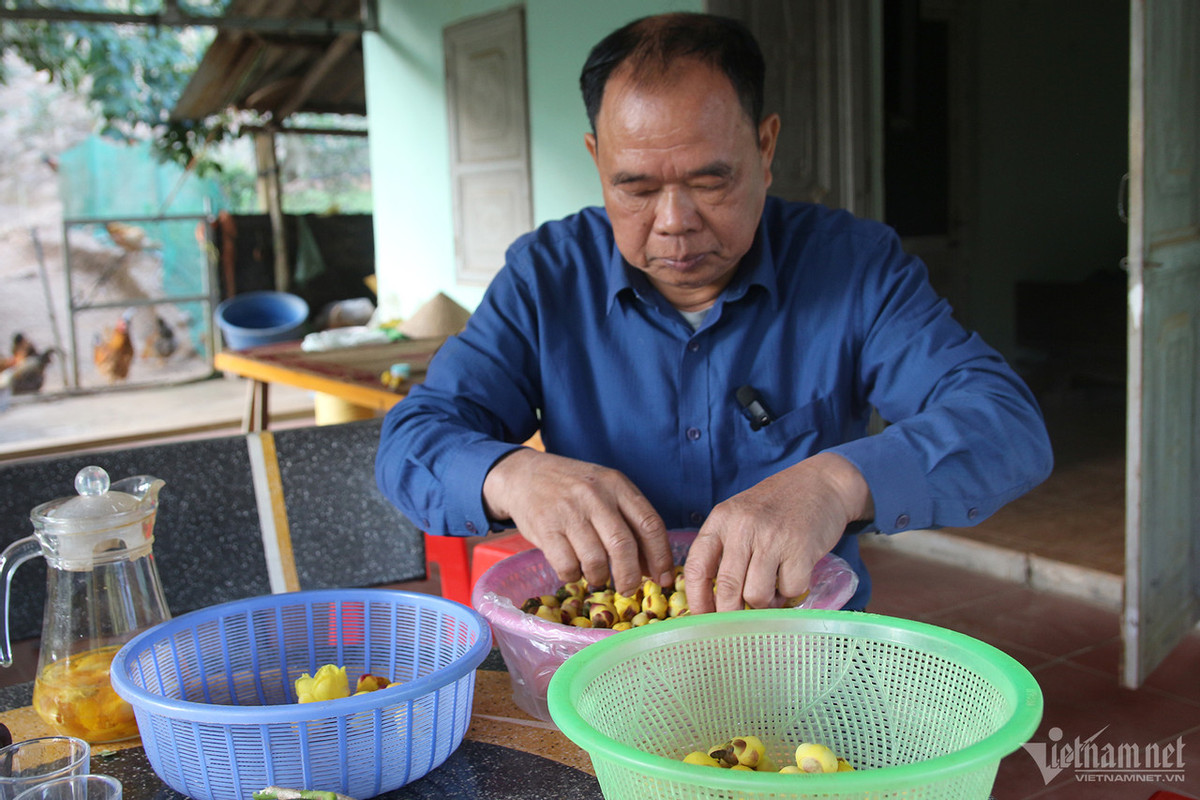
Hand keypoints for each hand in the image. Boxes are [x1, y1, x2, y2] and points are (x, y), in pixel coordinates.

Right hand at [481, 448, 672, 593]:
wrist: (523, 474)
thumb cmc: (572, 488)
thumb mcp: (604, 491)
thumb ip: (628, 521)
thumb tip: (651, 567)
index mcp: (617, 484)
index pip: (650, 524)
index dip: (661, 557)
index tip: (664, 579)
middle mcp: (595, 495)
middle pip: (623, 546)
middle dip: (630, 576)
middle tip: (629, 590)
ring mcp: (569, 511)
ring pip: (596, 560)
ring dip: (600, 578)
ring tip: (597, 576)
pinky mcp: (545, 527)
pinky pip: (567, 566)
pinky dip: (574, 576)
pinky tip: (573, 569)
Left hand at [683, 452, 872, 613]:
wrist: (821, 484)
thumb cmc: (776, 506)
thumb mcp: (739, 516)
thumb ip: (723, 549)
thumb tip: (710, 599)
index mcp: (721, 520)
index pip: (697, 567)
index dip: (697, 600)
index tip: (702, 619)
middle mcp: (743, 527)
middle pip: (726, 588)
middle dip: (729, 615)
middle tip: (736, 624)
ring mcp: (772, 538)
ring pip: (756, 595)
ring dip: (764, 604)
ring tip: (771, 591)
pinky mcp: (801, 549)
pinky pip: (789, 591)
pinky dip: (790, 594)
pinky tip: (792, 579)